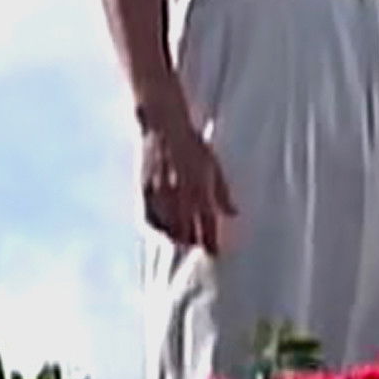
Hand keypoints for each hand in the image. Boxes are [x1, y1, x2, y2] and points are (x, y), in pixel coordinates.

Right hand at [138, 98, 234, 254]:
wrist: (164, 125)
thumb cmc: (192, 143)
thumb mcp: (213, 165)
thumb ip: (222, 192)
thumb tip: (233, 213)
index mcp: (200, 186)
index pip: (207, 223)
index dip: (211, 241)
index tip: (215, 252)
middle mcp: (180, 193)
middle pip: (186, 230)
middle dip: (193, 243)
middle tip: (198, 248)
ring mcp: (160, 192)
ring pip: (167, 226)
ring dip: (176, 237)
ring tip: (182, 242)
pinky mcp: (145, 189)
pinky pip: (150, 217)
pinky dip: (157, 227)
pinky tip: (163, 230)